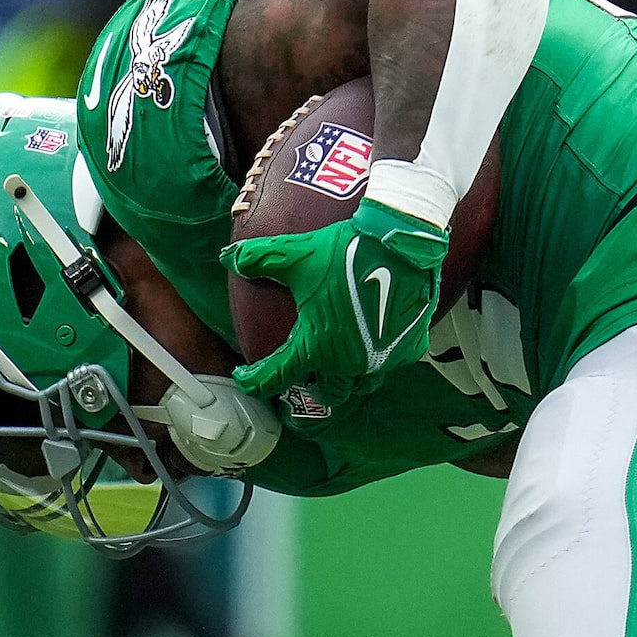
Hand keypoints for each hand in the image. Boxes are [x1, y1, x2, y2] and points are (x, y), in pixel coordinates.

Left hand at [225, 199, 449, 406]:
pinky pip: (390, 365)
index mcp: (316, 347)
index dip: (254, 381)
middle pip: (329, 393)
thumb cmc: (347, 252)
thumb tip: (227, 257)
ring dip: (348, 381)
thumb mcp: (295, 254)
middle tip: (305, 379)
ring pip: (362, 385)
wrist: (402, 243)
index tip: (245, 376)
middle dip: (315, 390)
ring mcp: (382, 359)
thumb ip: (258, 258)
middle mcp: (348, 363)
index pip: (275, 378)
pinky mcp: (409, 347)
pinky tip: (376, 346)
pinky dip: (379, 360)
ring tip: (340, 368)